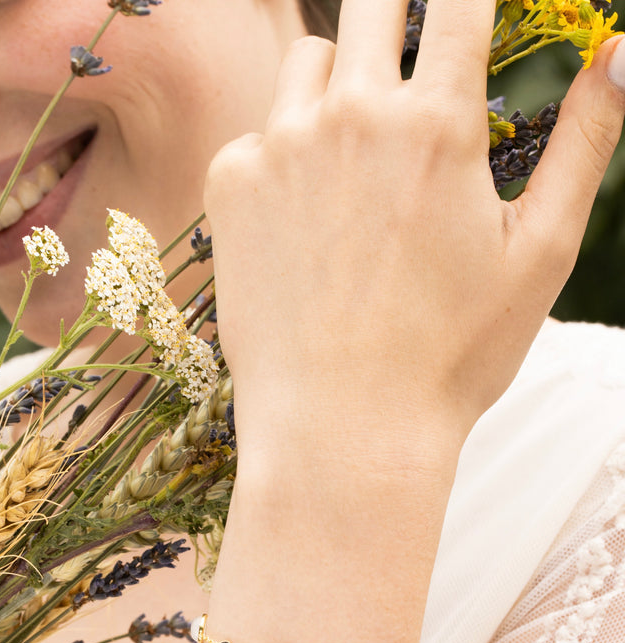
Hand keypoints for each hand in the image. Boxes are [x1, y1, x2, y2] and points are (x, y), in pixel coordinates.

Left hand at [206, 0, 624, 462]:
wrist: (342, 427)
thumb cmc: (449, 355)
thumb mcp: (540, 253)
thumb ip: (587, 140)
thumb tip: (624, 50)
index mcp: (435, 126)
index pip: (456, 1)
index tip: (460, 13)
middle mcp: (350, 118)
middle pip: (371, 3)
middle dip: (396, 14)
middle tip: (406, 66)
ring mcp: (278, 149)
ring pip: (308, 64)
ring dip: (336, 85)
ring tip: (354, 160)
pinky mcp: (229, 186)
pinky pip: (255, 134)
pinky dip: (279, 154)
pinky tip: (299, 221)